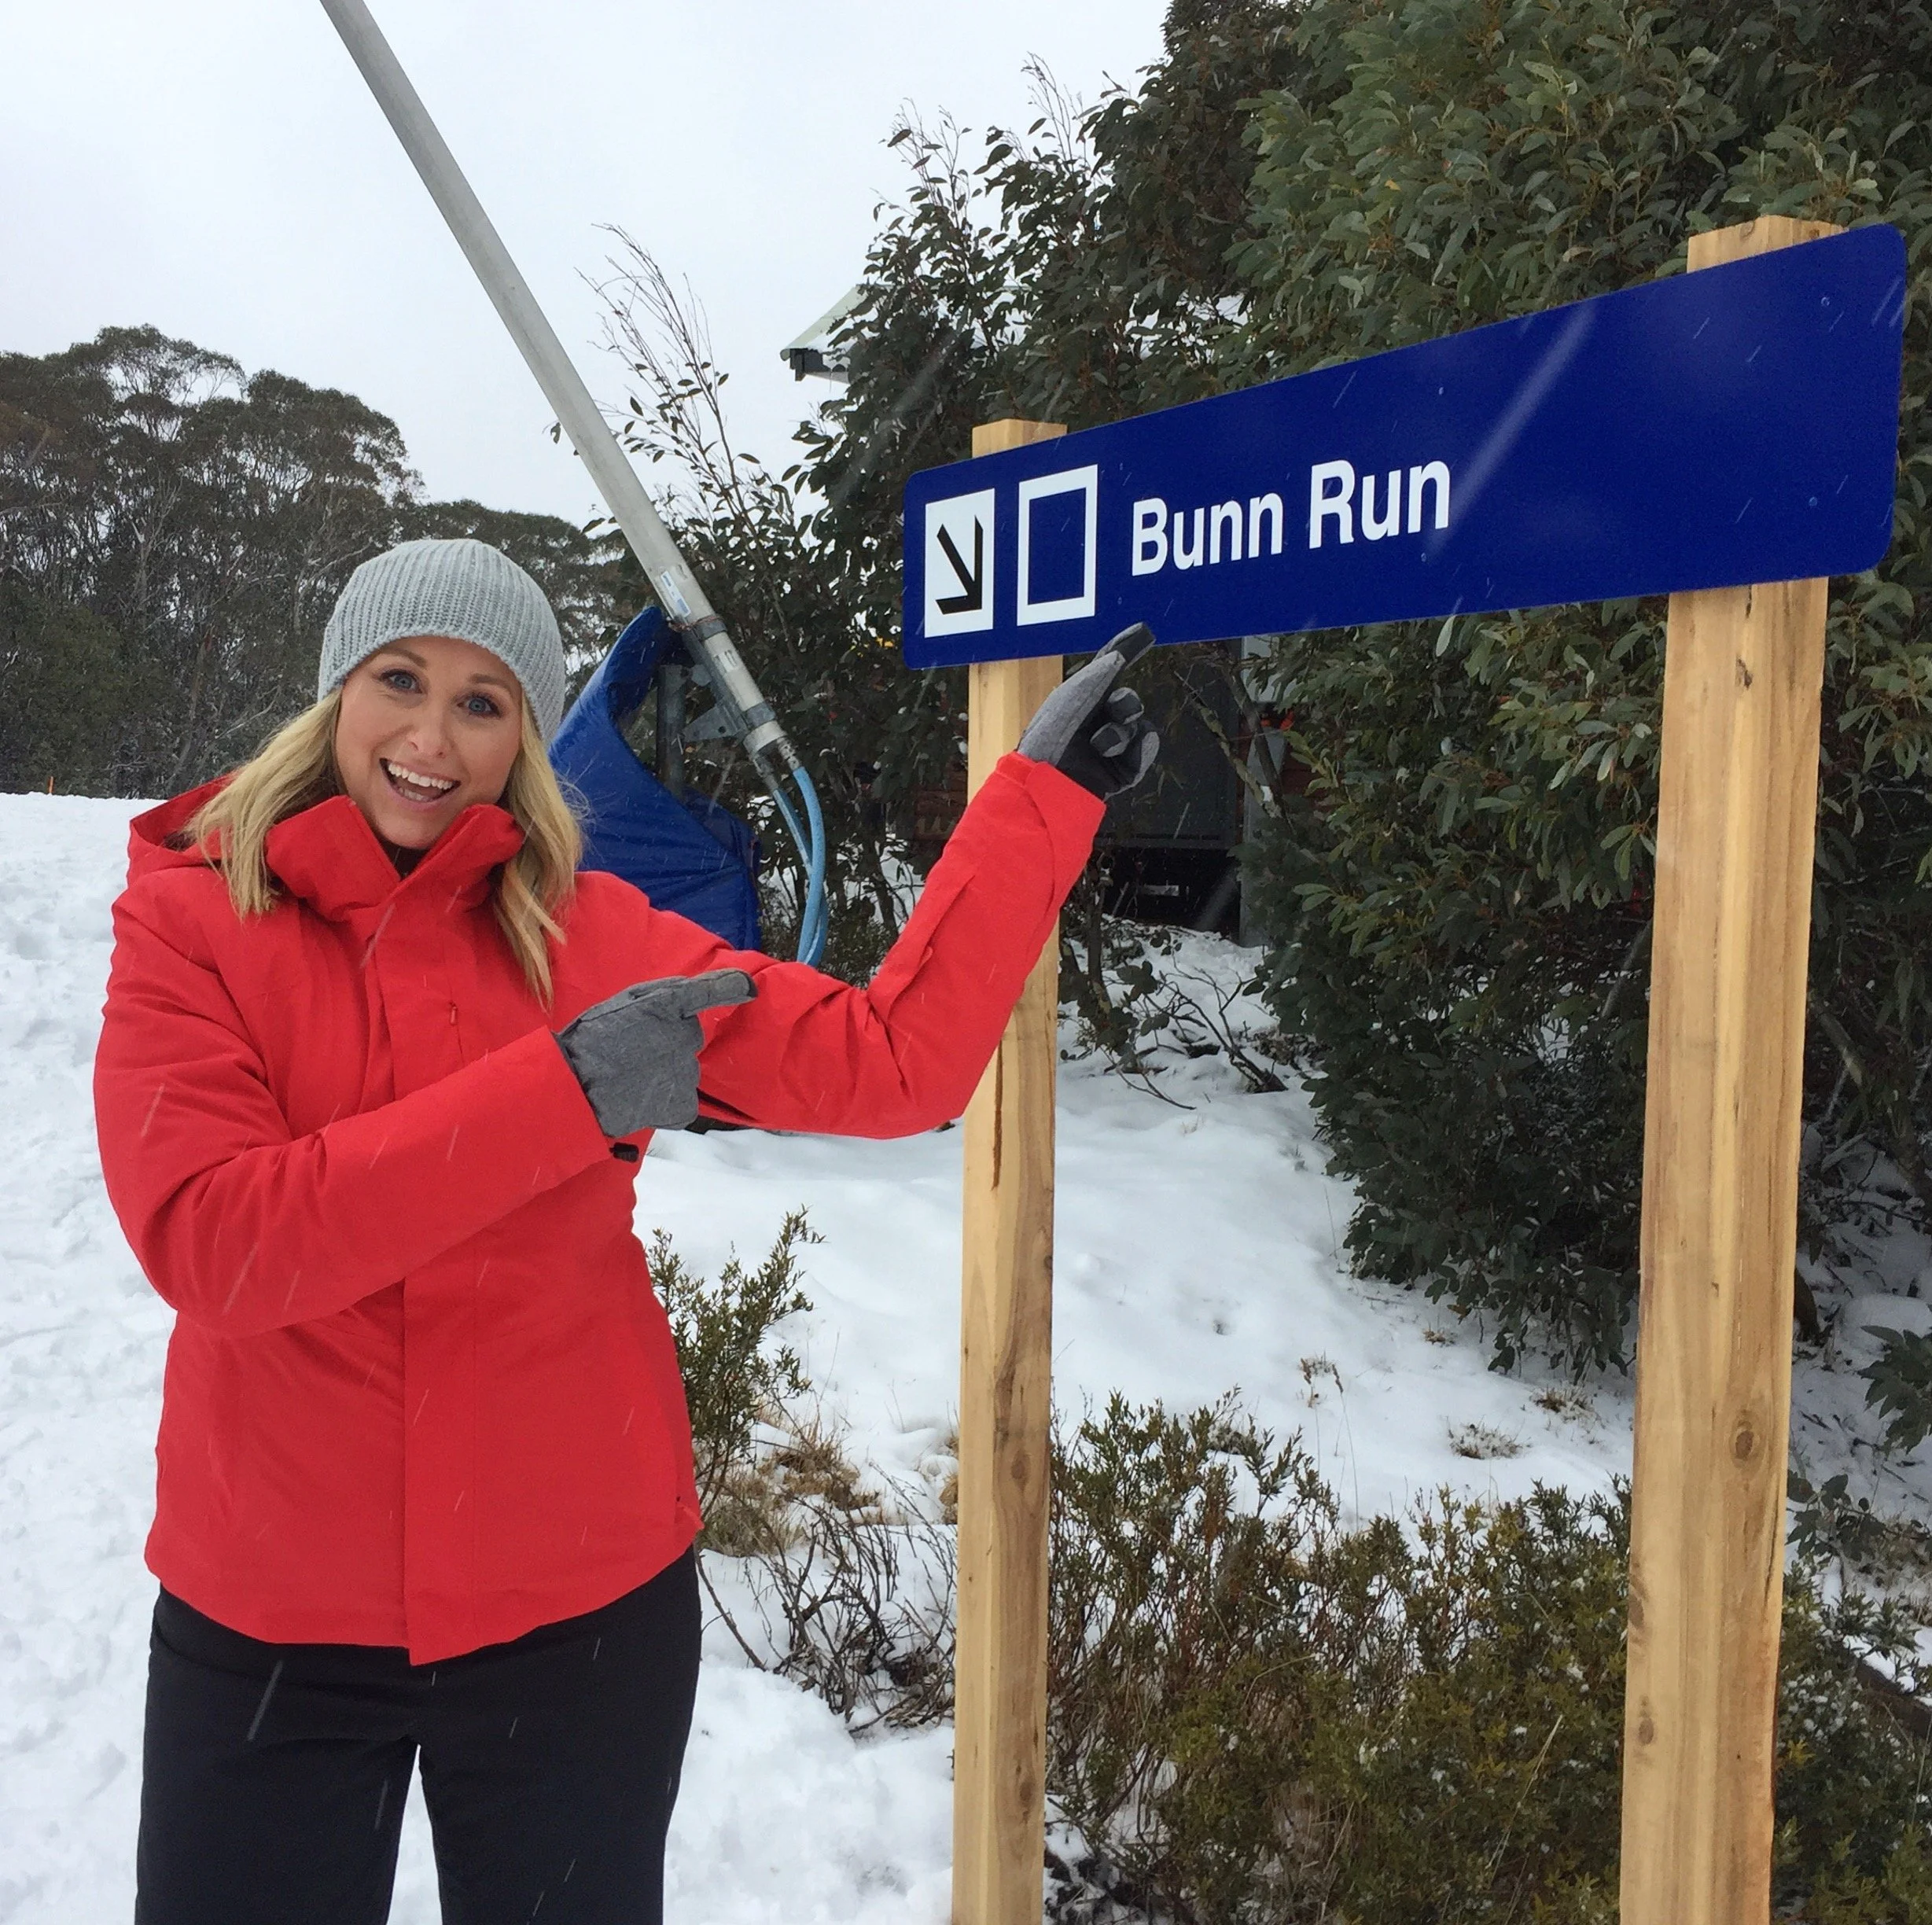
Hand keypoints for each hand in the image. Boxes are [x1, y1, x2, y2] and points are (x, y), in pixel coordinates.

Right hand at [555, 970, 756, 1135]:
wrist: (575, 1089)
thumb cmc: (590, 1041)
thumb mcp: (619, 1004)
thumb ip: (658, 996)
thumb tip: (691, 994)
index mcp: (666, 1005)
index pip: (708, 991)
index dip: (730, 987)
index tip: (748, 988)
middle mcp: (683, 1036)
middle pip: (688, 1037)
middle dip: (668, 1041)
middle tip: (632, 1052)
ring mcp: (686, 1072)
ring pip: (683, 1069)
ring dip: (665, 1072)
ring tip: (630, 1077)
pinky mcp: (682, 1104)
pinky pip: (683, 1100)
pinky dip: (667, 1101)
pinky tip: (642, 1098)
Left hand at [1015, 623, 1160, 799]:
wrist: (1049, 779)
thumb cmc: (1052, 734)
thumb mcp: (1074, 695)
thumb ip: (1100, 672)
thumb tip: (1120, 656)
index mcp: (1081, 701)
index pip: (1108, 670)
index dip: (1126, 649)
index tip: (1144, 632)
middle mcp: (1097, 721)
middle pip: (1129, 701)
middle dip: (1125, 703)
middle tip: (1114, 709)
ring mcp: (1112, 747)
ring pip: (1139, 725)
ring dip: (1122, 731)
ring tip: (1100, 745)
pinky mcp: (1124, 770)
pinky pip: (1146, 749)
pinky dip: (1138, 750)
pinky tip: (1123, 754)